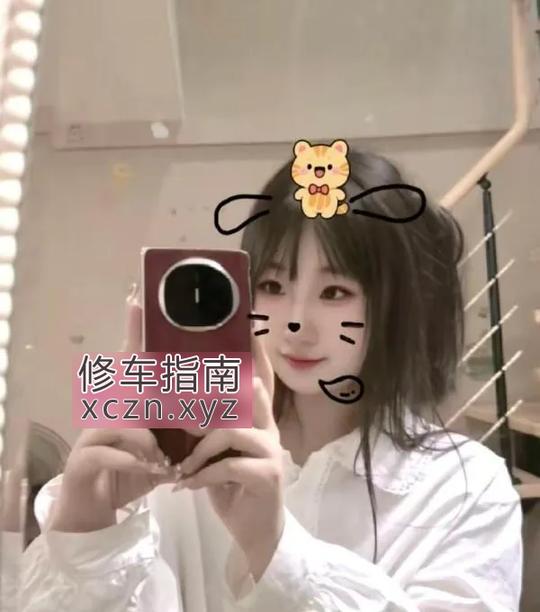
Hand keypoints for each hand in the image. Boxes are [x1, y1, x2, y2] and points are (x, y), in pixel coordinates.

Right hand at [49, 285, 179, 532]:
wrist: (94, 508)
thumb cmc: (131, 470)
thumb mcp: (162, 447)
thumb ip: (182, 428)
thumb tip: (221, 412)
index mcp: (130, 404)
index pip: (133, 364)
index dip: (134, 333)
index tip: (137, 301)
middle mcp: (108, 411)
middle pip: (128, 387)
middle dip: (149, 393)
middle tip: (178, 395)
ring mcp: (92, 433)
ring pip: (122, 422)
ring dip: (148, 441)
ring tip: (162, 459)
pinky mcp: (84, 458)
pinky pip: (109, 452)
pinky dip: (133, 463)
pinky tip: (148, 473)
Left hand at [174, 334, 284, 580]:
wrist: (256, 532)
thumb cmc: (234, 487)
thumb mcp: (218, 455)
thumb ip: (209, 431)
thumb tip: (180, 411)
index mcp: (258, 420)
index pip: (259, 379)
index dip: (255, 354)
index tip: (249, 326)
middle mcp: (269, 428)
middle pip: (247, 394)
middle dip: (212, 396)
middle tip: (181, 407)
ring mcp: (271, 450)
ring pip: (229, 430)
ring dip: (199, 449)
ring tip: (182, 467)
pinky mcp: (268, 475)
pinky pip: (228, 465)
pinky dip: (202, 476)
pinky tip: (188, 486)